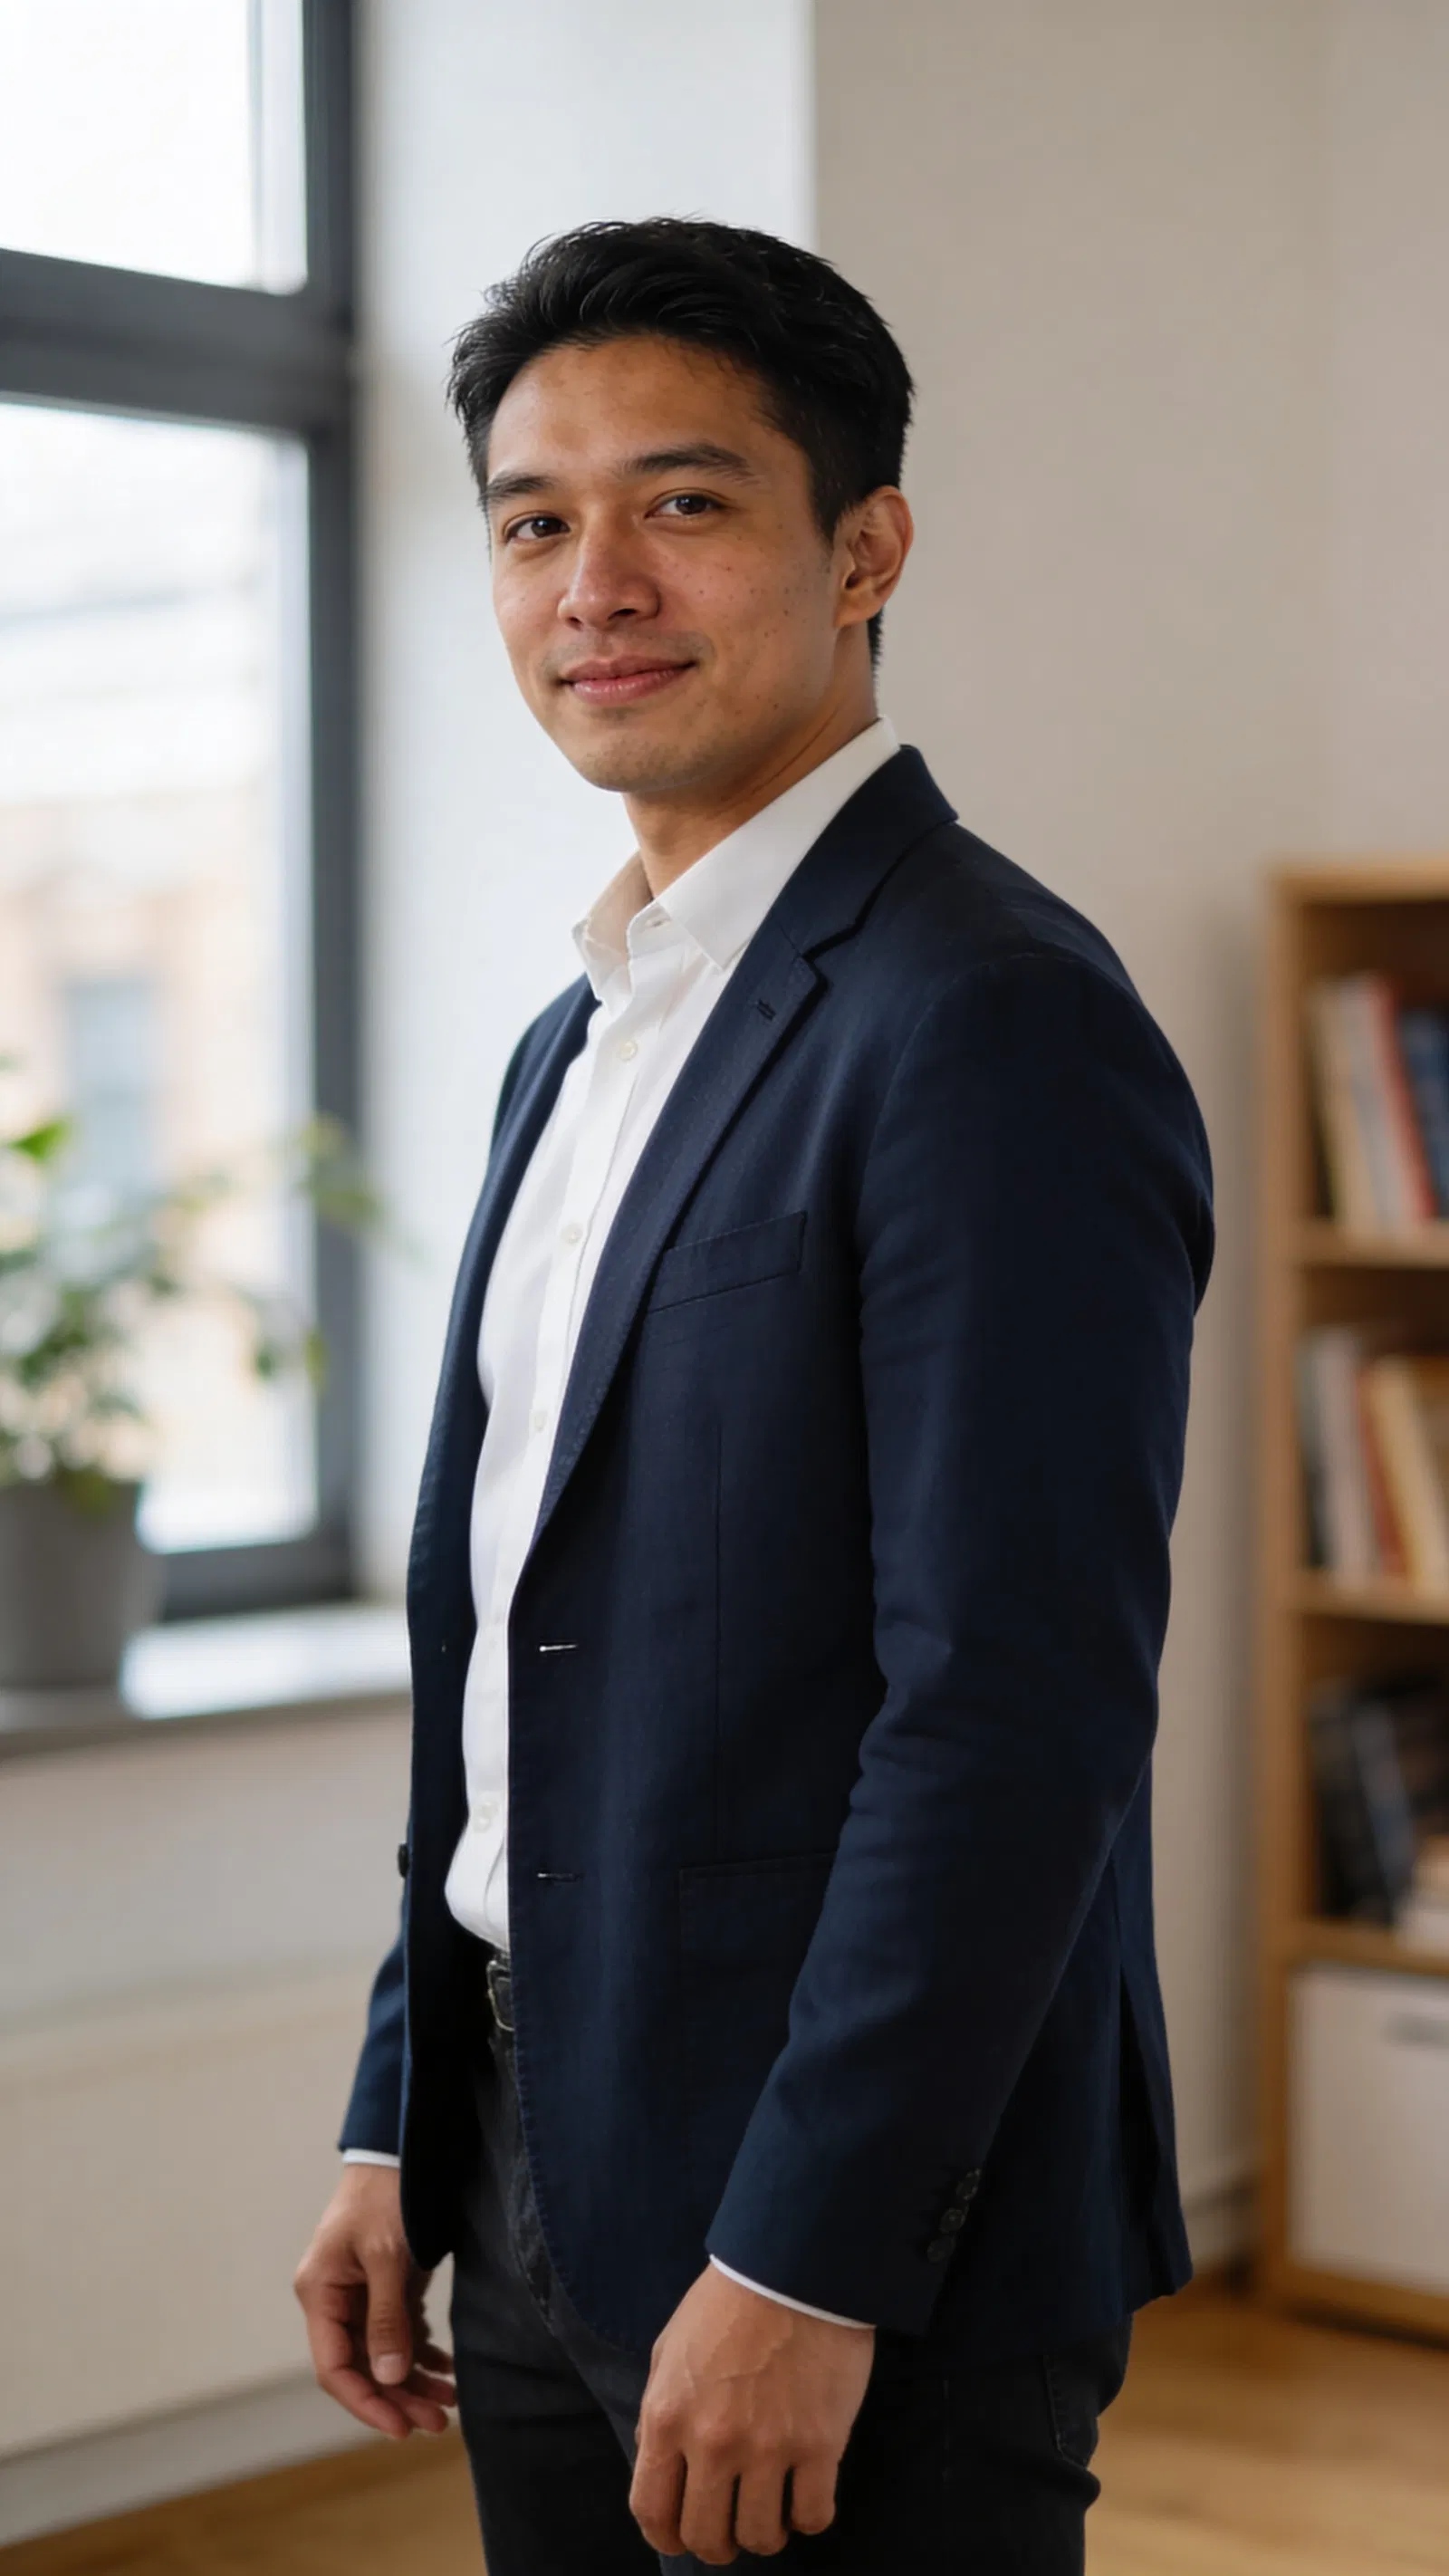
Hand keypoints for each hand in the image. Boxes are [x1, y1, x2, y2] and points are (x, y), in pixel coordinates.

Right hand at [293, 2165, 456, 2440]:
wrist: (401, 2149)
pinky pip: (399, 2333)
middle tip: (439, 2423)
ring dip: (414, 2381)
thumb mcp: (386, 2255)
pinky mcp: (385, 2287)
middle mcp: (334, 2300)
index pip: (334, 2367)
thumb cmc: (386, 2194)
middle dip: (399, 2397)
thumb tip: (390, 2377)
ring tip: (450, 2403)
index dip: (365, 2402)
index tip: (400, 2428)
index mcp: (320, 2293)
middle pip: (362, 2367)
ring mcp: (360, 2295)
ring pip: (383, 2355)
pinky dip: (421, 2353)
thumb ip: (386, 2317)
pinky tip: (445, 2369)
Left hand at [630, 2266, 873, 2563]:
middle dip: (716, 2544)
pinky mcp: (819, 2445)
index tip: (682, 2536)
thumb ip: (660, 2414)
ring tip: (771, 2511)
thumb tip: (663, 2466)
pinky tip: (805, 2495)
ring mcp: (768, 2448)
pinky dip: (808, 2517)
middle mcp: (713, 2443)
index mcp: (668, 2419)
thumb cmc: (727, 2304)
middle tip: (731, 2528)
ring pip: (761, 2537)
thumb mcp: (669, 2351)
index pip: (652, 2513)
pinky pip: (813, 2517)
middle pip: (706, 2537)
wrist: (792, 2267)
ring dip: (764, 2534)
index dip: (666, 2537)